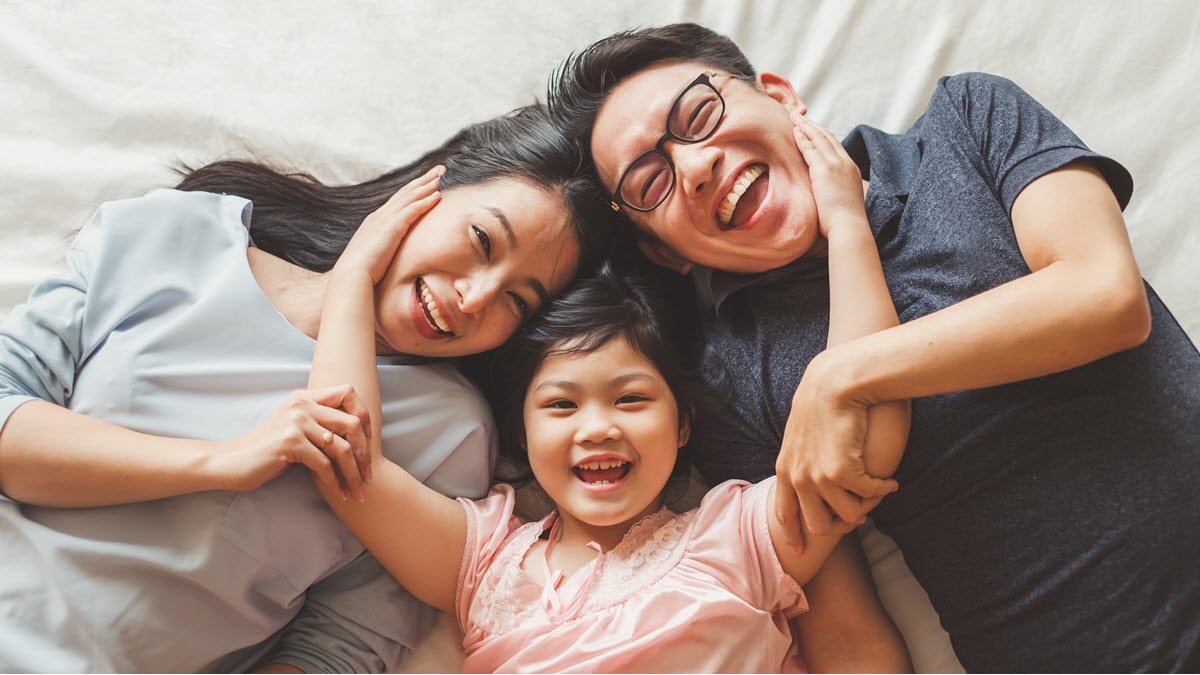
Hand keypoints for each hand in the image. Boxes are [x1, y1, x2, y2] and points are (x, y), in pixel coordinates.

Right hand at [208, 385, 372, 500]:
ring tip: (357, 493)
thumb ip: (320, 424)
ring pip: (342, 448)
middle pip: (352, 423)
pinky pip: (324, 464)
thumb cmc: (266, 451)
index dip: (364, 416)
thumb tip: (358, 436)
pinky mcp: (290, 443)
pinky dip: (335, 483)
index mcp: (305, 397)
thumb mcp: (295, 428)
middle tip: (368, 476)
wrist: (230, 462)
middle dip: (365, 454)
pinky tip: (339, 494)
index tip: (368, 441)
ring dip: (353, 474)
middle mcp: (302, 404)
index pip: (348, 392)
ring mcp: (296, 422)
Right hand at [333, 165, 443, 284]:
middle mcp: (381, 215)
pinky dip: (425, 201)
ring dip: (427, 185)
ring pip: (410, 196)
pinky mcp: (392, 227)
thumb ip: (384, 245)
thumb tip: (391, 251)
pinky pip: (412, 210)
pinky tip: (438, 195)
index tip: (427, 180)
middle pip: (406, 192)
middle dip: (423, 179)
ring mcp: (386, 219)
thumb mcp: (375, 252)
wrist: (352, 273)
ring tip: (442, 176)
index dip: (414, 188)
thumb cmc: (362, 269)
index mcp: (376, 220)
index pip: (398, 199)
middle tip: (440, 169)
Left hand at [773, 352, 898, 547]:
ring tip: (878, 492)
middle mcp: (797, 479)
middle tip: (859, 517)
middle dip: (840, 526)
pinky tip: (891, 482)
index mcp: (785, 469)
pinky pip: (868, 496)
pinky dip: (883, 490)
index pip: (784, 514)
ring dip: (866, 507)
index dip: (794, 535)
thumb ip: (802, 457)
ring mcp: (818, 479)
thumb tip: (810, 475)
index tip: (800, 553)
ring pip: (848, 516)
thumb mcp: (801, 433)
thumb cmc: (823, 400)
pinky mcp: (842, 473)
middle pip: (818, 525)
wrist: (835, 382)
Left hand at [790, 111, 867, 238]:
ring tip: (793, 116)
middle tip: (799, 115)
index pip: (835, 145)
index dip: (822, 134)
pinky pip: (810, 149)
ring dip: (805, 125)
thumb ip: (837, 189)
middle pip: (827, 137)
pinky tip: (793, 130)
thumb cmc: (845, 221)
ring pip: (818, 138)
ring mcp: (835, 164)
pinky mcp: (824, 170)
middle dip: (812, 125)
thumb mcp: (844, 199)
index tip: (811, 128)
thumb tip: (828, 193)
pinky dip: (801, 138)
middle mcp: (844, 162)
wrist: (849, 227)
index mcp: (850, 168)